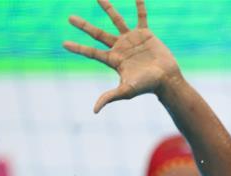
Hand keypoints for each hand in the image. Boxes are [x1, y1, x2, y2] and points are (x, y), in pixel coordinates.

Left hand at [63, 0, 181, 112]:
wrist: (167, 79)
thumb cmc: (147, 86)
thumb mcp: (126, 91)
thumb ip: (109, 97)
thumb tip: (94, 110)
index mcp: (113, 59)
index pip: (91, 52)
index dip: (78, 48)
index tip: (63, 43)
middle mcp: (120, 47)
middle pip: (97, 34)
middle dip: (84, 26)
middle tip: (70, 17)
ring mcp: (132, 39)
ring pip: (116, 20)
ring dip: (107, 8)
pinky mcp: (145, 34)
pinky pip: (141, 16)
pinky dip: (140, 6)